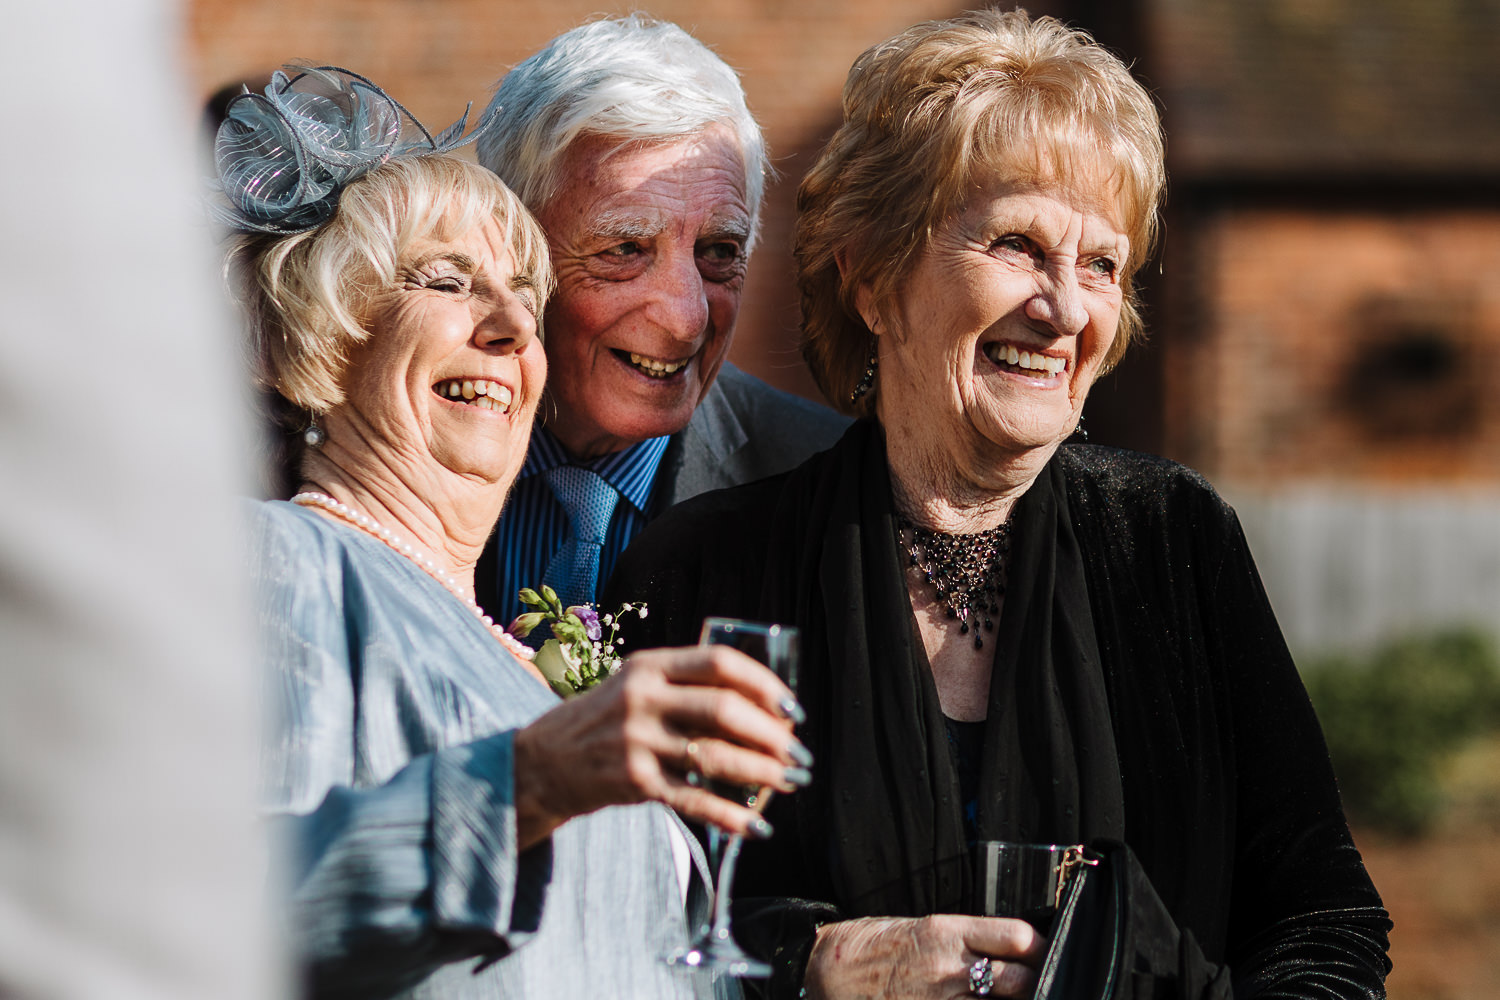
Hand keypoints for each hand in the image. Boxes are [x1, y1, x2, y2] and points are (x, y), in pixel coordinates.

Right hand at [511, 645, 808, 848]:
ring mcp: (636, 741)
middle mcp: (642, 698)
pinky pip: (693, 801)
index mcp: (648, 666)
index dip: (763, 684)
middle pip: (722, 710)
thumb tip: (763, 712)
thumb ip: (686, 688)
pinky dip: (730, 815)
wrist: (544, 761)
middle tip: (797, 753)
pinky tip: (756, 825)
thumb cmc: (606, 720)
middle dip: (770, 735)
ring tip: (788, 782)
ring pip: (714, 756)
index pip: (718, 663)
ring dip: (761, 772)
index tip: (792, 708)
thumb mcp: (636, 685)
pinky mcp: (633, 783)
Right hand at [805, 915, 1045, 999]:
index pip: (1017, 937)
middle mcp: (951, 968)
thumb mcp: (921, 928)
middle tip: (1039, 987)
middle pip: (1020, 979)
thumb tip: (1005, 952)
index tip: (1044, 954)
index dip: (1040, 948)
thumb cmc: (871, 946)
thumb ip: (965, 940)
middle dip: (1036, 985)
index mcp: (948, 932)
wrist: (827, 972)